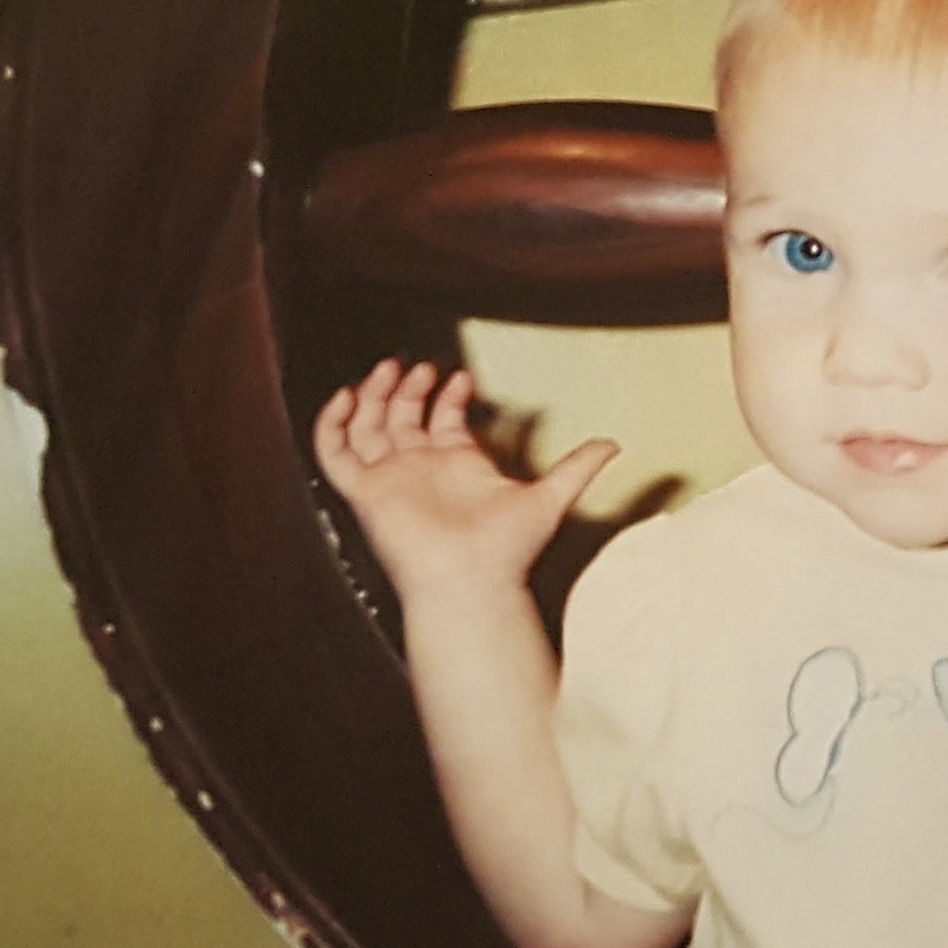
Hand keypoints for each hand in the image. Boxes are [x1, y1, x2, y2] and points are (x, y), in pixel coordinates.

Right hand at [313, 360, 616, 604]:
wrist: (471, 581)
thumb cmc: (505, 551)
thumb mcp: (550, 498)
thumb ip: (578, 467)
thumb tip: (614, 445)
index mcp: (458, 466)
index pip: (444, 422)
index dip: (448, 396)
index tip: (461, 376)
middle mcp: (421, 470)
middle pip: (402, 419)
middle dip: (407, 389)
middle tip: (417, 366)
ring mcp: (390, 479)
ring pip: (368, 428)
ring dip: (374, 397)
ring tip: (386, 369)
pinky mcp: (365, 490)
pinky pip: (335, 453)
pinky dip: (333, 425)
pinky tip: (346, 398)